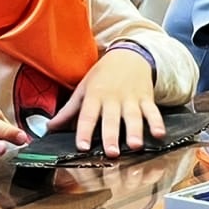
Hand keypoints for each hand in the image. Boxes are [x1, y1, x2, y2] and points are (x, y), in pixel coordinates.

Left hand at [46, 47, 162, 156]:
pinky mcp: (146, 98)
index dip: (85, 131)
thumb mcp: (84, 89)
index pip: (88, 115)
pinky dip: (157, 122)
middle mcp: (113, 98)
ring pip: (133, 116)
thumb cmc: (102, 76)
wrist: (128, 55)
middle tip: (111, 153)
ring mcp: (131, 99)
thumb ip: (69, 111)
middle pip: (111, 119)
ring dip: (134, 131)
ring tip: (134, 146)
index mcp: (95, 96)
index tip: (82, 147)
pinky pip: (152, 111)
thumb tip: (49, 128)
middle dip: (111, 135)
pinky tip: (159, 134)